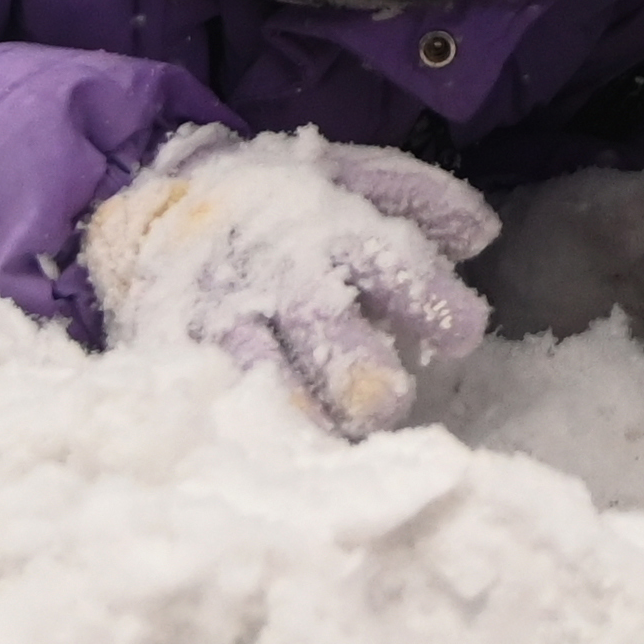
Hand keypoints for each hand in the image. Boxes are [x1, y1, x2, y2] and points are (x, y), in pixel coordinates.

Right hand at [84, 126, 499, 438]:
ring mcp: (227, 323)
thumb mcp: (345, 179)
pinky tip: (281, 465)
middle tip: (389, 400)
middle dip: (360, 371)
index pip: (387, 260)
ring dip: (310, 414)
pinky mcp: (183, 360)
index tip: (465, 333)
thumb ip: (415, 199)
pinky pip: (216, 404)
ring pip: (270, 378)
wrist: (160, 209)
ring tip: (342, 441)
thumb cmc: (277, 203)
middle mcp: (278, 278)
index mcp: (327, 228)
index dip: (429, 297)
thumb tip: (483, 232)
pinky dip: (251, 432)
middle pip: (323, 329)